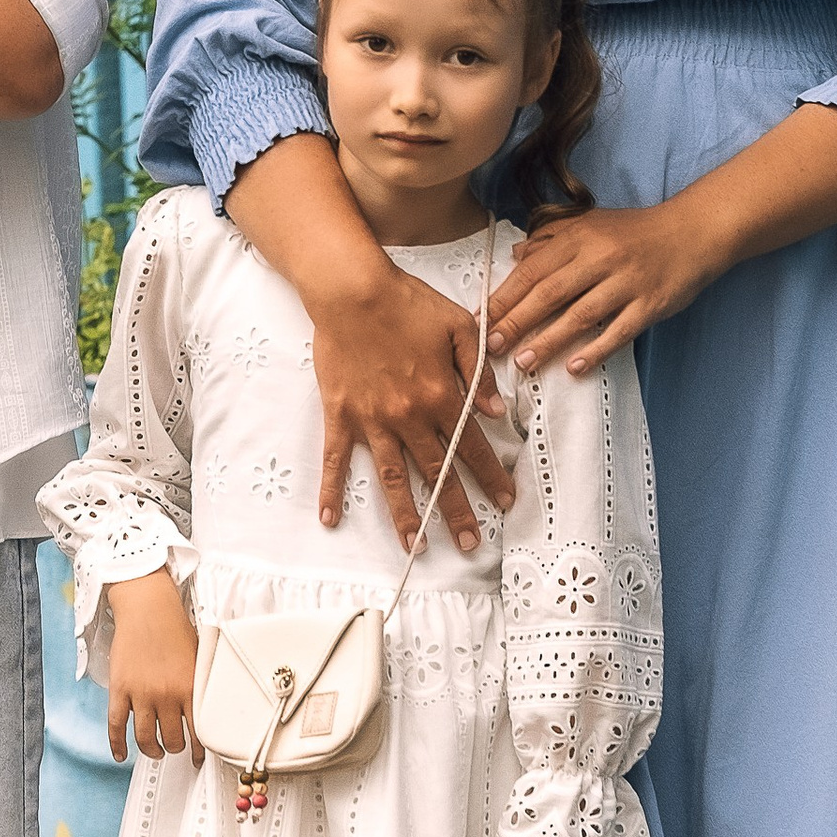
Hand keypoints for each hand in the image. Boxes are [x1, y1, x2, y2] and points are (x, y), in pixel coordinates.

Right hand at [105, 568, 200, 763]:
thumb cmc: (174, 626)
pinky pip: (116, 725)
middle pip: (171, 739)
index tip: (198, 758)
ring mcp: (140, 693)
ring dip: (151, 750)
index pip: (197, 732)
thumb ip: (202, 683)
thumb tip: (209, 707)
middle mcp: (166, 695)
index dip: (198, 751)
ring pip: (145, 738)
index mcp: (189, 688)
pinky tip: (120, 754)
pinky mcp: (119, 689)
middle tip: (174, 748)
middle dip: (174, 748)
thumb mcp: (199, 655)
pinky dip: (117, 744)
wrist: (147, 606)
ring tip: (154, 750)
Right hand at [301, 258, 510, 552]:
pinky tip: (330, 517)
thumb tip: (497, 412)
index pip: (472, 446)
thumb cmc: (406, 301)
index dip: (492, 476)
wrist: (352, 289)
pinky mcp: (340, 414)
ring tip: (416, 547)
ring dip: (406, 514)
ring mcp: (372, 420)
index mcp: (440, 395)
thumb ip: (478, 372)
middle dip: (456, 510)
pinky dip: (331, 489)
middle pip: (437, 472)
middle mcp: (408, 416)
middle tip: (471, 544)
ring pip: (392, 477)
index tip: (506, 501)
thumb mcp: (459, 326)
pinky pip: (336, 459)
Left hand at [488, 195, 727, 379]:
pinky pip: (619, 331)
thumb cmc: (637, 230)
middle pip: (550, 293)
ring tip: (524, 362)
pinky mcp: (650, 304)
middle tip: (492, 346)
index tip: (480, 319)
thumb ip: (551, 236)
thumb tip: (515, 254)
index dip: (503, 296)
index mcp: (580, 236)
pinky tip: (574, 368)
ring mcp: (627, 282)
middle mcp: (601, 257)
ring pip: (580, 315)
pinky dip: (595, 351)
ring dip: (549, 341)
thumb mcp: (591, 222)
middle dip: (516, 321)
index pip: (533, 269)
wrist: (694, 231)